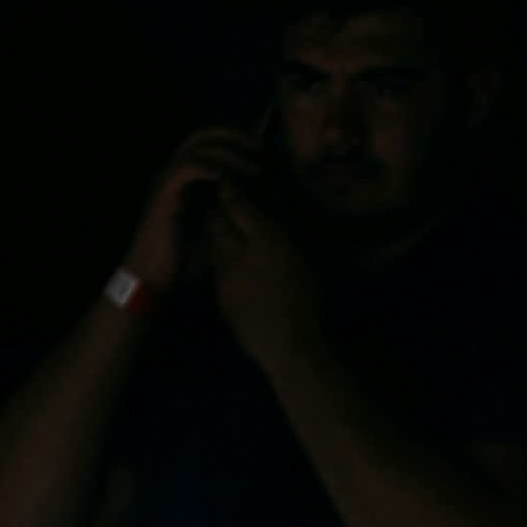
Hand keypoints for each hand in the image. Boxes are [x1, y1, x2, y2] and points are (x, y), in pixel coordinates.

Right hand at [114, 125, 256, 310]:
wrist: (155, 281)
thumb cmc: (184, 260)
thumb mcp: (217, 232)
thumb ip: (233, 212)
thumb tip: (265, 205)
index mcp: (189, 177)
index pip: (213, 143)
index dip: (239, 140)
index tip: (265, 152)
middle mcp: (176, 173)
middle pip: (205, 135)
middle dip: (236, 137)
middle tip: (261, 147)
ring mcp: (168, 182)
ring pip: (197, 148)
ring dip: (228, 154)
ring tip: (252, 168)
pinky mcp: (163, 195)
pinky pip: (183, 170)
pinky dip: (204, 167)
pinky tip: (223, 175)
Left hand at [195, 155, 325, 378]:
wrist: (294, 350)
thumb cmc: (314, 306)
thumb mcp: (313, 262)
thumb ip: (294, 234)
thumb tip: (286, 213)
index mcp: (270, 241)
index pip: (237, 202)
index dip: (229, 186)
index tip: (226, 176)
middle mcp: (242, 254)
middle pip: (215, 217)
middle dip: (217, 205)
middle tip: (223, 199)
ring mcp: (227, 276)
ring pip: (211, 240)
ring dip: (216, 230)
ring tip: (226, 228)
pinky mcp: (220, 296)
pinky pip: (214, 267)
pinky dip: (220, 257)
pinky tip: (232, 262)